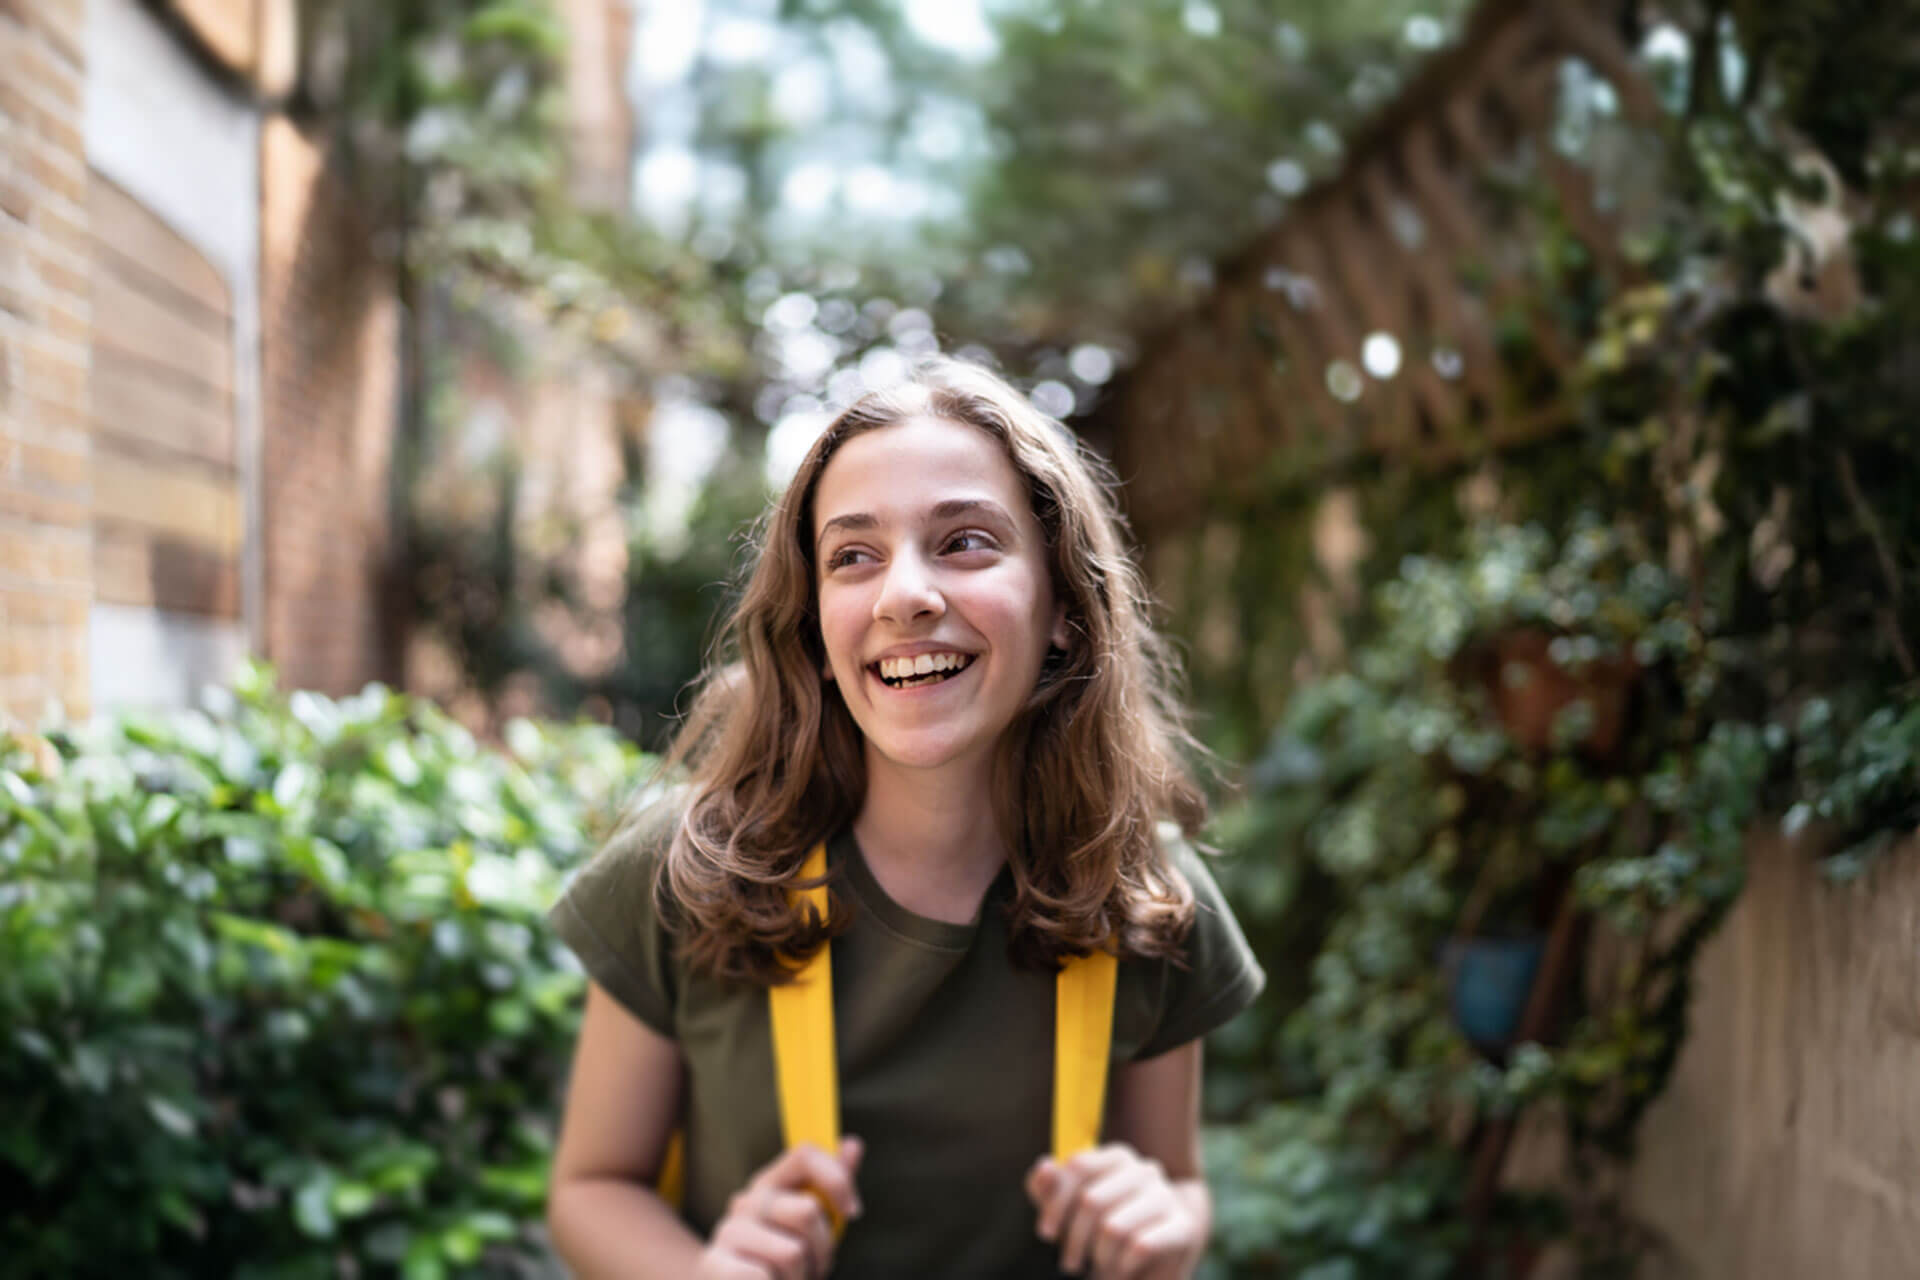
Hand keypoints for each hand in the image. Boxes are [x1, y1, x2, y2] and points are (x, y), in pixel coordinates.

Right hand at [695, 1137, 863, 1279]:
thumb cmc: (784, 1263)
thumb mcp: (813, 1227)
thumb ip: (831, 1186)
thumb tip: (853, 1143)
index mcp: (770, 1184)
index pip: (804, 1155)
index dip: (837, 1179)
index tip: (853, 1212)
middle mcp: (746, 1201)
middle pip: (807, 1210)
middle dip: (823, 1249)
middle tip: (813, 1266)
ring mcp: (728, 1231)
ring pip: (792, 1252)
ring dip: (801, 1277)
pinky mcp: (714, 1264)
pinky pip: (764, 1277)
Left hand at [1026, 1144, 1204, 1279]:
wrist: (1152, 1266)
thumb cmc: (1102, 1234)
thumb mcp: (1067, 1212)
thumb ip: (1048, 1188)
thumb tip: (1045, 1166)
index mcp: (1118, 1156)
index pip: (1078, 1166)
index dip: (1055, 1203)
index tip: (1046, 1233)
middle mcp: (1145, 1169)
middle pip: (1091, 1200)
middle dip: (1073, 1239)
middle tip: (1070, 1262)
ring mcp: (1166, 1196)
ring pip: (1113, 1228)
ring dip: (1099, 1256)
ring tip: (1100, 1265)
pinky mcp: (1183, 1227)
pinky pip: (1139, 1247)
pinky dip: (1123, 1265)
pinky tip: (1122, 1269)